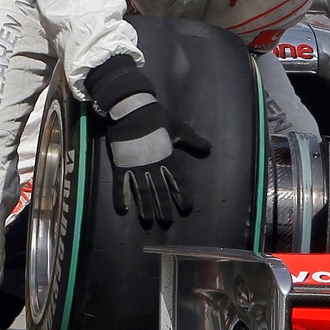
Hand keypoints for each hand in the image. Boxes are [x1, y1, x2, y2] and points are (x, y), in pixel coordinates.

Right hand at [86, 55, 208, 227]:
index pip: (178, 180)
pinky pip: (120, 184)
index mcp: (167, 156)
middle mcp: (152, 165)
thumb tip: (209, 149)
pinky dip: (120, 196)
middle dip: (163, 207)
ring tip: (148, 220)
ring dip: (145, 206)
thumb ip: (193, 140)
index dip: (182, 194)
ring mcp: (135, 166)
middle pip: (159, 190)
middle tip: (167, 221)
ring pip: (141, 191)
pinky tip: (122, 210)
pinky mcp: (120, 164)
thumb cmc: (155, 116)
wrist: (130, 108)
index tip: (186, 208)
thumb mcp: (178, 126)